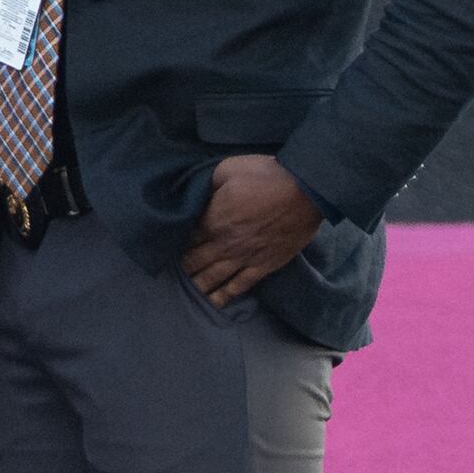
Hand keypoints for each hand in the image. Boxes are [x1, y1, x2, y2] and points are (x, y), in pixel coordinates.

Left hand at [182, 154, 322, 307]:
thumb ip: (209, 184)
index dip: (177, 242)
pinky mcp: (264, 266)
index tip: (168, 246)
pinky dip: (225, 296)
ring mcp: (245, 258)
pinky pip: (240, 286)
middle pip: (196, 261)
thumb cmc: (266, 176)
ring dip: (198, 285)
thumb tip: (198, 193)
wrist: (305, 192)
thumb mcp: (228, 170)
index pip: (187, 237)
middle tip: (171, 273)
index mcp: (214, 220)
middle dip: (183, 267)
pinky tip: (214, 303)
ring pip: (214, 278)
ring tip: (186, 292)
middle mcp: (225, 244)